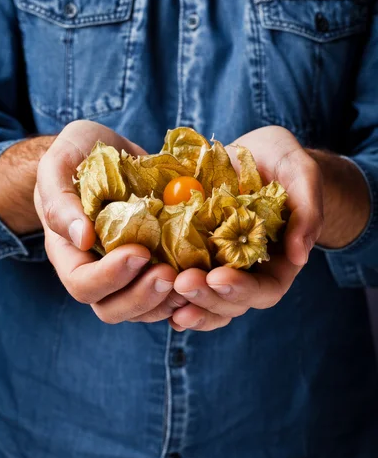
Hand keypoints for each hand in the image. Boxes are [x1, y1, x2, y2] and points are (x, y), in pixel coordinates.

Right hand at [35, 120, 186, 323]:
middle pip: (113, 308)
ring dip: (167, 300)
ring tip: (189, 278)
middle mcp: (98, 271)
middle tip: (169, 274)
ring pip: (144, 309)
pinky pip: (169, 293)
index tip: (138, 251)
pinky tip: (202, 275)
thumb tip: (81, 237)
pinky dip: (186, 291)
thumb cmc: (77, 155)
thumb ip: (60, 200)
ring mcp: (129, 272)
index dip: (109, 277)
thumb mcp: (59, 165)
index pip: (83, 284)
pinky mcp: (156, 264)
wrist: (106, 152)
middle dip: (142, 296)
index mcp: (71, 254)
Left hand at [169, 126, 323, 331]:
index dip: (242, 289)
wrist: (250, 154)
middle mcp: (246, 271)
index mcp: (276, 261)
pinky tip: (149, 290)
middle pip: (230, 302)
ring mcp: (217, 265)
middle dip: (207, 297)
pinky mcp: (192, 254)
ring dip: (185, 303)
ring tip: (164, 293)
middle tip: (182, 283)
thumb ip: (307, 209)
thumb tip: (300, 254)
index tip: (218, 277)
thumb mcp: (300, 173)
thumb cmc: (280, 162)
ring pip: (204, 300)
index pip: (265, 290)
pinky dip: (167, 293)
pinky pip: (180, 282)